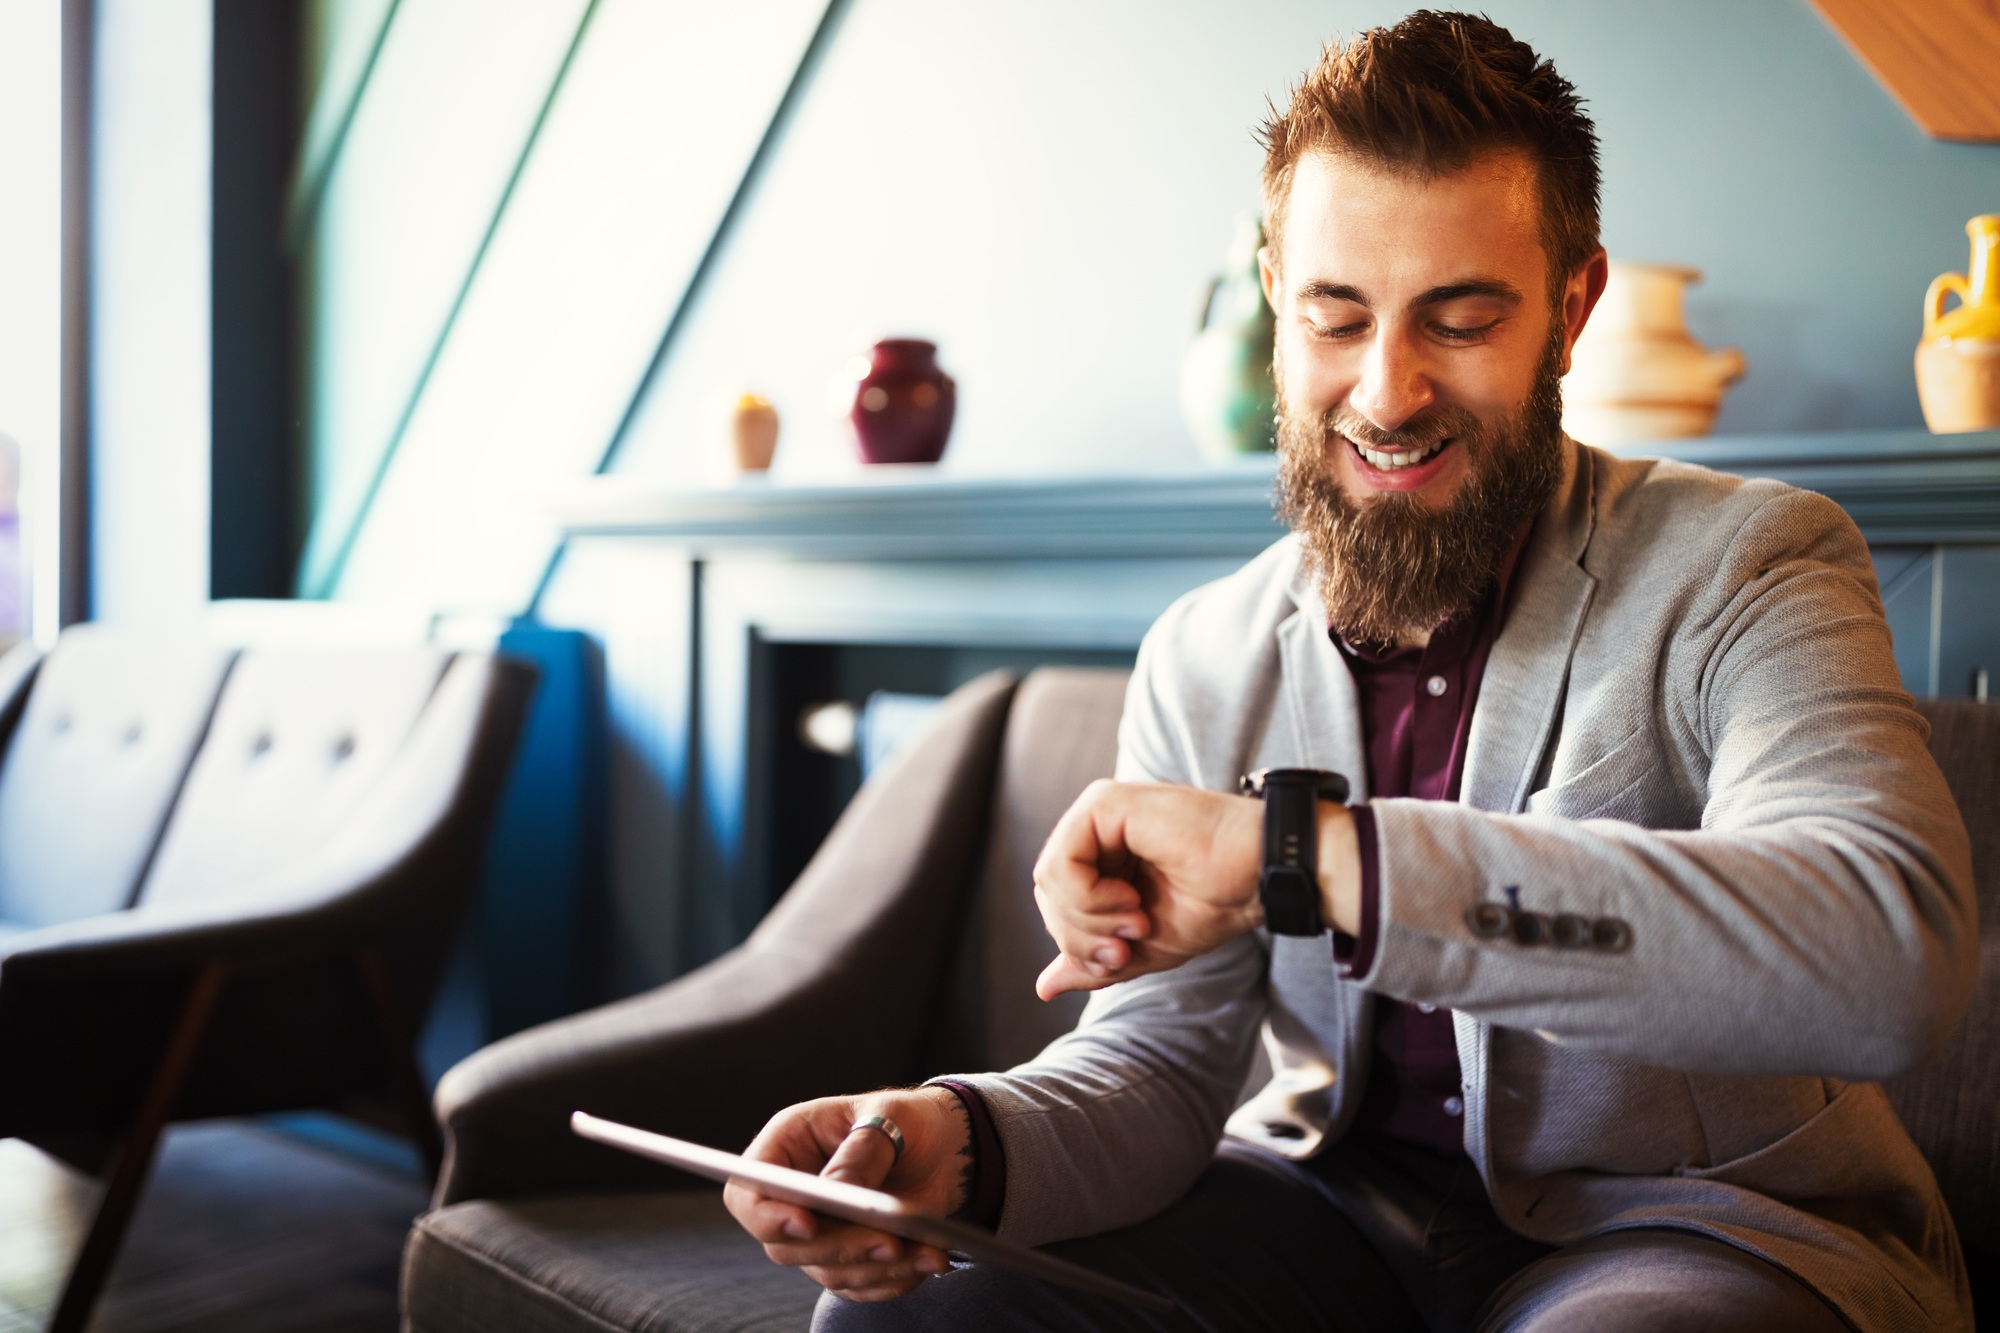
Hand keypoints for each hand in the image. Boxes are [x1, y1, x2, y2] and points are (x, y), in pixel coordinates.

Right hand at [724, 1087, 971, 1301]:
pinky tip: (928, 1258)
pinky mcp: (848, 1258)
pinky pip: (860, 1285)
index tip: (807, 1223)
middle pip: (786, 1245)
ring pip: (827, 1271)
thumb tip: (837, 1189)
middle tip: (889, 1242)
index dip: (768, 1216)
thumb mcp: (888, 1118)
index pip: (748, 1193)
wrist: (944, 1146)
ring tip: (924, 1249)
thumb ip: (861, 1153)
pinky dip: (894, 1279)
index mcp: (787, 1146)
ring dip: (876, 1267)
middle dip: (840, 1248)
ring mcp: (819, 1231)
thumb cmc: (906, 1120)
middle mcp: (795, 1194)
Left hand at [1031, 780, 1359, 998]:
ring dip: (1088, 919)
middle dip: (1079, 936)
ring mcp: (1098, 810)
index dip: (1077, 943)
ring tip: (1137, 921)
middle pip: (1047, 892)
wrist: (1257, 878)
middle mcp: (1096, 827)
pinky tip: (1130, 900)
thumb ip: (1093, 961)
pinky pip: (1063, 862)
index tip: (1121, 959)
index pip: (1056, 904)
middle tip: (1126, 946)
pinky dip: (1088, 897)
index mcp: (1103, 855)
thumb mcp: (1143, 946)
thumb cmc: (1214, 903)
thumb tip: (1043, 987)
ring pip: (1049, 879)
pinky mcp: (1105, 803)